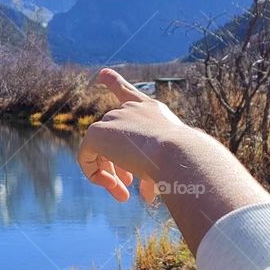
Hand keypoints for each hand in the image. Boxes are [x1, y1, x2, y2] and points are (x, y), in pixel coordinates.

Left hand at [78, 68, 185, 204]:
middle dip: (118, 166)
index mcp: (152, 110)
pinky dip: (94, 174)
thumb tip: (149, 192)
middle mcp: (131, 109)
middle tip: (126, 188)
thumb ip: (154, 174)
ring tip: (123, 195)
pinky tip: (110, 186)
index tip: (101, 75)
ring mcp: (113, 118)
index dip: (114, 82)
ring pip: (101, 150)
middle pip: (113, 137)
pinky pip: (86, 157)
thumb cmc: (184, 161)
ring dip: (110, 174)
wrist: (179, 152)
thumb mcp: (171, 165)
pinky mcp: (97, 132)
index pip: (128, 92)